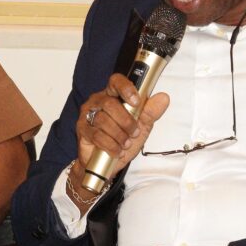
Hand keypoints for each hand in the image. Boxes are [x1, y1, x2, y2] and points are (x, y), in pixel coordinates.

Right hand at [72, 73, 169, 196]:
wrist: (108, 164)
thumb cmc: (123, 140)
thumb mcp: (142, 126)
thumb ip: (151, 112)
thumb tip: (164, 98)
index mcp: (113, 95)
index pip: (116, 81)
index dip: (126, 88)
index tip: (136, 102)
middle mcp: (98, 101)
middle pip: (110, 104)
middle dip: (126, 121)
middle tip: (134, 132)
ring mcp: (88, 115)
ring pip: (103, 120)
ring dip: (119, 135)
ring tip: (126, 144)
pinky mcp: (82, 130)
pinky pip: (97, 135)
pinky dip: (111, 145)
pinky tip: (117, 150)